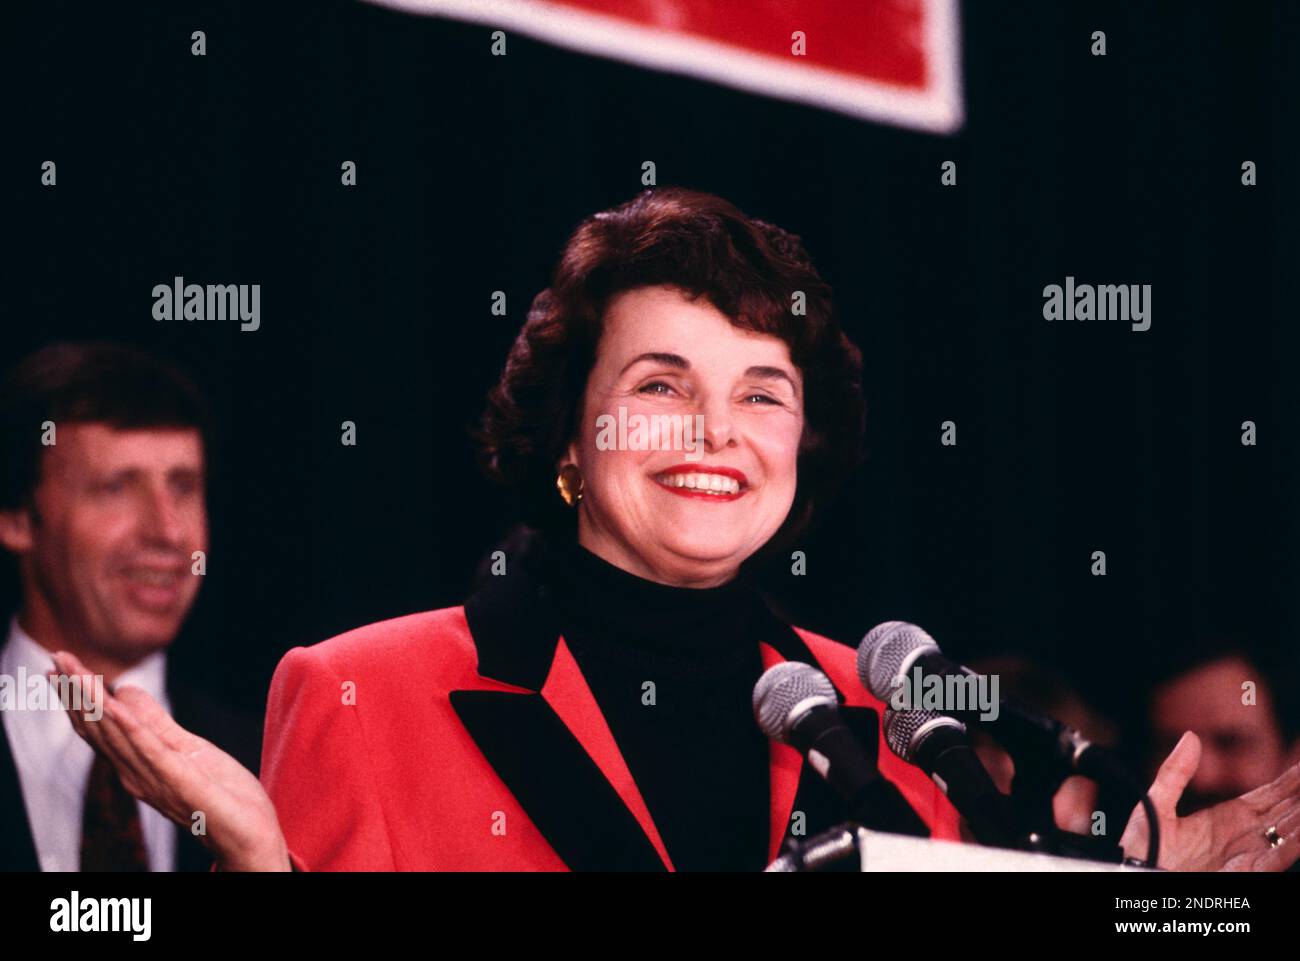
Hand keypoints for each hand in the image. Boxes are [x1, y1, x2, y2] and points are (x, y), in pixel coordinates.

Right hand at [51, 651, 290, 871]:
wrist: (248, 835)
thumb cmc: (220, 795)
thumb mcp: (187, 748)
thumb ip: (157, 723)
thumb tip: (129, 690)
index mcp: (138, 763)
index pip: (100, 726)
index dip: (79, 696)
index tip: (60, 664)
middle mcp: (136, 773)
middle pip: (99, 728)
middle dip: (76, 693)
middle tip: (54, 658)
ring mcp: (154, 779)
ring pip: (116, 735)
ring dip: (93, 702)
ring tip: (73, 673)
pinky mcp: (178, 781)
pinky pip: (150, 750)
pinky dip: (130, 727)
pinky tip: (116, 704)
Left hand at [1121, 730, 1299, 870]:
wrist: (1136, 880)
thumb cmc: (1143, 851)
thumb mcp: (1157, 804)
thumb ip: (1175, 772)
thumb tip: (1191, 736)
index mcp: (1226, 819)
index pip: (1270, 796)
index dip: (1291, 781)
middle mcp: (1244, 837)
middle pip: (1287, 812)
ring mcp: (1248, 856)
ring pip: (1290, 833)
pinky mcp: (1248, 874)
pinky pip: (1279, 857)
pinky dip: (1294, 842)